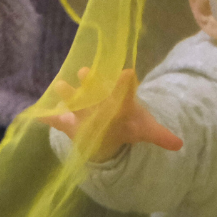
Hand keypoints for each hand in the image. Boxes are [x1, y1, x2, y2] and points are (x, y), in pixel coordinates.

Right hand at [40, 67, 183, 162]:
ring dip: (67, 93)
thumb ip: (160, 136)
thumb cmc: (127, 123)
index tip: (128, 73)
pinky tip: (37, 114)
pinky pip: (56, 119)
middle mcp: (100, 101)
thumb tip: (179, 144)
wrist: (109, 127)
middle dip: (89, 82)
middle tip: (84, 71)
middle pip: (95, 89)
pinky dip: (47, 117)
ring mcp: (83, 110)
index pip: (125, 89)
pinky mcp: (70, 121)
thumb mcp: (144, 130)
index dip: (126, 83)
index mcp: (120, 101)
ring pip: (74, 99)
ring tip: (60, 86)